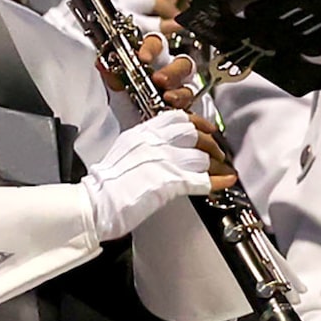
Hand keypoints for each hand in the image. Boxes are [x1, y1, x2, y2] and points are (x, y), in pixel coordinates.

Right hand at [82, 110, 217, 239]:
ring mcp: (163, 161)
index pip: (176, 117)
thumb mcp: (126, 152)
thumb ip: (148, 145)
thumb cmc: (105, 185)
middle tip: (218, 153)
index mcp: (142, 133)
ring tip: (222, 170)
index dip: (197, 122)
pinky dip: (218, 181)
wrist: (94, 203)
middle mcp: (154, 142)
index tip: (207, 128)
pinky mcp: (170, 182)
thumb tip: (167, 149)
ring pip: (201, 156)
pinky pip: (202, 179)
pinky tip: (226, 182)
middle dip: (211, 144)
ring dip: (215, 165)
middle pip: (194, 135)